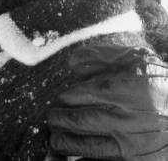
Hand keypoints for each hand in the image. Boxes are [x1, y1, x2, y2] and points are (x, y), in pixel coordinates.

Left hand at [47, 44, 167, 159]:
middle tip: (52, 118)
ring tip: (56, 139)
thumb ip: (101, 57)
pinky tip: (75, 158)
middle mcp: (121, 117)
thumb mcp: (135, 58)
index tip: (61, 98)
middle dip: (59, 120)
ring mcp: (128, 143)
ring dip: (66, 143)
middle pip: (78, 121)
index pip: (78, 95)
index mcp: (118, 89)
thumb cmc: (160, 82)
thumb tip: (71, 63)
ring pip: (87, 146)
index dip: (66, 97)